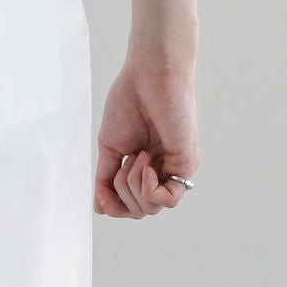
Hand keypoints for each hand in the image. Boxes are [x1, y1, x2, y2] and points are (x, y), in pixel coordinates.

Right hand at [94, 56, 198, 218]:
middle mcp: (162, 171)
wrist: (148, 75)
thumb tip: (99, 207)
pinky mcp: (187, 164)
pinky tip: (146, 163)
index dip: (112, 205)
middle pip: (140, 211)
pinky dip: (149, 189)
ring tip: (136, 157)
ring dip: (133, 187)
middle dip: (121, 196)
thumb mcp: (110, 148)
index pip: (131, 206)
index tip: (101, 190)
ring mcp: (175, 169)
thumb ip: (106, 177)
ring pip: (152, 208)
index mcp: (145, 167)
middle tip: (123, 163)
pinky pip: (168, 199)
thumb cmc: (129, 102)